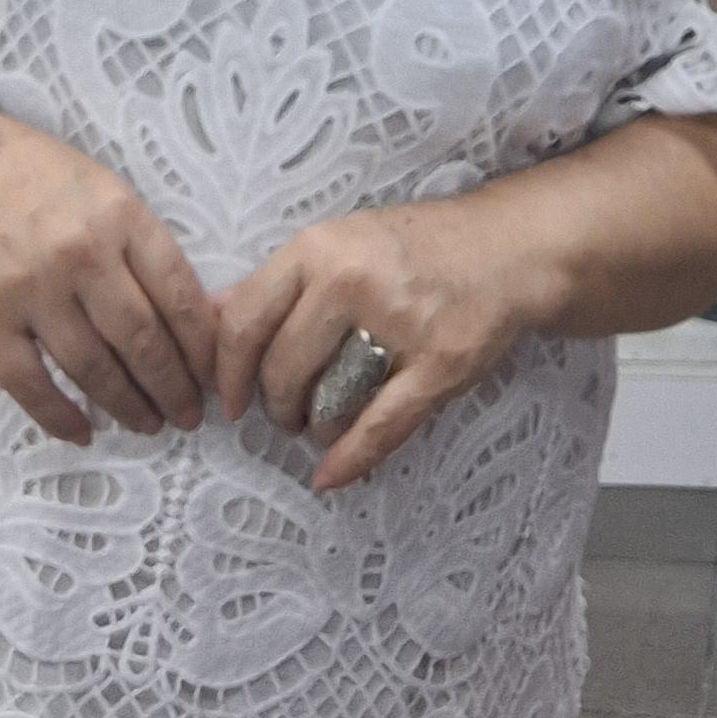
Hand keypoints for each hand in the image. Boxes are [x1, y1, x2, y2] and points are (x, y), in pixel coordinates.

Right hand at [0, 117, 218, 449]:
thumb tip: (181, 309)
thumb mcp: (97, 185)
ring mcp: (31, 292)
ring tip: (148, 425)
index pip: (179, 294)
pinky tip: (83, 431)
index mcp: (118, 216)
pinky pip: (32, 386)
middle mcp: (81, 256)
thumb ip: (135, 241)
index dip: (202, 347)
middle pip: (144, 342)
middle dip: (174, 388)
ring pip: (94, 370)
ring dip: (128, 406)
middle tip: (189, 415)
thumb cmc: (23, 170)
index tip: (214, 374)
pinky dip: (61, 417)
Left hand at [214, 185, 553, 493]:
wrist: (506, 247)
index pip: (245, 319)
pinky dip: (352, 459)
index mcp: (320, 248)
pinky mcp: (440, 365)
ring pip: (328, 400)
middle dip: (274, 405)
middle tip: (284, 413)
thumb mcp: (340, 241)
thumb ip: (279, 280)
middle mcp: (352, 282)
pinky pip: (382, 425)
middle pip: (282, 368)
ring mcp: (399, 325)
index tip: (225, 398)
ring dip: (314, 427)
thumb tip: (210, 311)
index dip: (225, 370)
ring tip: (318, 424)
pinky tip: (330, 476)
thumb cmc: (416, 245)